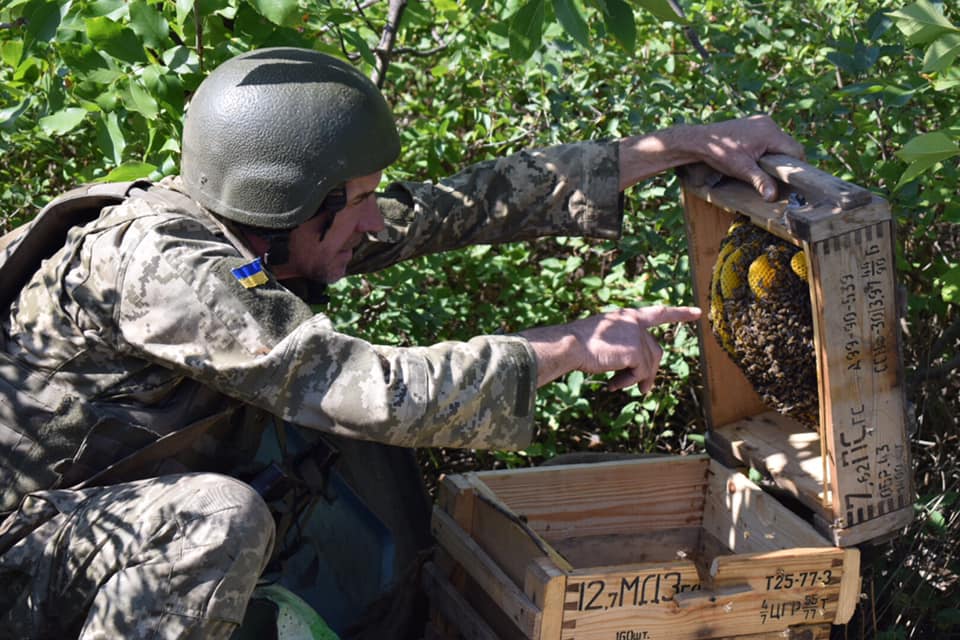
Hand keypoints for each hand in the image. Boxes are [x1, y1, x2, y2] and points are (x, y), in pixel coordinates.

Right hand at [520, 305, 700, 391]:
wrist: (570, 345)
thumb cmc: (580, 344)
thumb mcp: (606, 339)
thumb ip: (625, 347)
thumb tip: (639, 373)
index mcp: (628, 317)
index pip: (658, 313)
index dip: (679, 313)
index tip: (697, 312)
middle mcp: (635, 323)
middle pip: (655, 352)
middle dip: (649, 372)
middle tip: (641, 389)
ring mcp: (637, 336)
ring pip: (649, 365)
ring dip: (635, 380)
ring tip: (617, 386)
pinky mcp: (635, 350)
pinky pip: (641, 373)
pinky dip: (628, 382)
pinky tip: (612, 385)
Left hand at [693, 115, 804, 200]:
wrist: (700, 141)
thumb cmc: (720, 153)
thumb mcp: (742, 170)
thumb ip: (760, 181)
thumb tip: (773, 196)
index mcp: (769, 133)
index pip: (795, 150)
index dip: (797, 166)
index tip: (794, 180)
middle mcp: (768, 123)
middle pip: (788, 145)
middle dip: (785, 161)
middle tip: (780, 177)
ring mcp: (761, 121)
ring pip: (779, 141)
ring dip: (776, 154)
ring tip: (767, 168)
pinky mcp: (755, 122)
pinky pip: (769, 136)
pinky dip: (768, 147)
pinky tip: (759, 158)